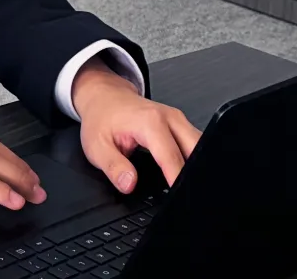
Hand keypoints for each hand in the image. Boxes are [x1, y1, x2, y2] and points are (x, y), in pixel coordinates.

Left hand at [71, 59, 201, 192]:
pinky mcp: (180, 123)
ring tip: (185, 188)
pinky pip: (195, 143)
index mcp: (150, 122)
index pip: (172, 158)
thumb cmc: (101, 118)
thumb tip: (129, 184)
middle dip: (193, 175)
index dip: (176, 180)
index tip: (179, 199)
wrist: (104, 97)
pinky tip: (185, 173)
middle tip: (184, 196)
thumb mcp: (96, 147)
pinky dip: (194, 159)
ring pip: (200, 146)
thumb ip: (114, 167)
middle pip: (196, 151)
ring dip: (196, 166)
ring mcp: (177, 119)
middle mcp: (169, 118)